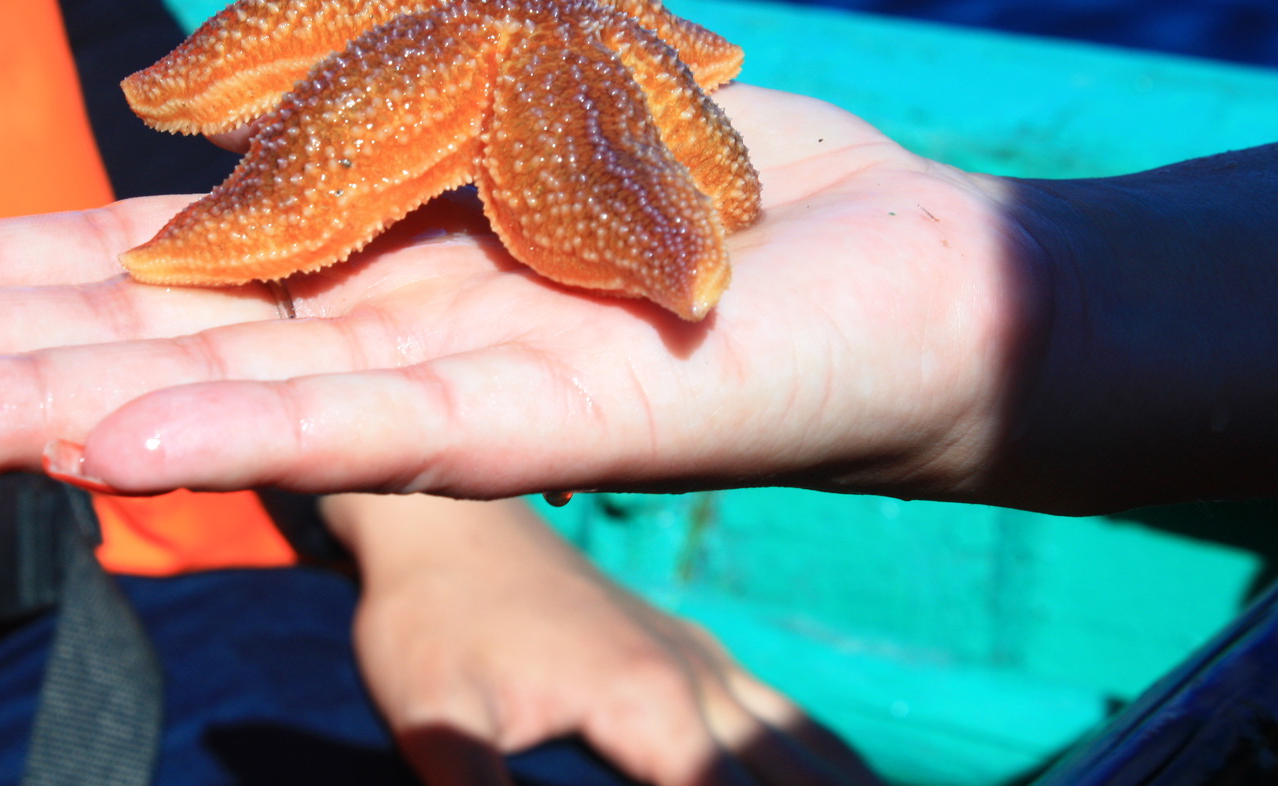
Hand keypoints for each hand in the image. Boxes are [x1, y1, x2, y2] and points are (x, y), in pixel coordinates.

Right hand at [0, 84, 1030, 502]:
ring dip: (29, 410)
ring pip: (215, 398)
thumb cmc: (710, 188)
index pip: (125, 280)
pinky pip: (380, 419)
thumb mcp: (506, 108)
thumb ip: (368, 130)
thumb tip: (210, 125)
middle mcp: (374, 337)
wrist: (893, 275)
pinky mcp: (563, 412)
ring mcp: (457, 386)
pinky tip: (105, 434)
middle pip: (126, 347)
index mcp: (355, 264)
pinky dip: (240, 418)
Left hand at [325, 494, 880, 785]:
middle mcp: (693, 680)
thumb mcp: (432, 722)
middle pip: (789, 780)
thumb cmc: (426, 620)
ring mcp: (696, 657)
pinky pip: (778, 705)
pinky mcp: (685, 646)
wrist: (440, 518)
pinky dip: (823, 748)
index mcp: (647, 706)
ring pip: (799, 743)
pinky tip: (851, 772)